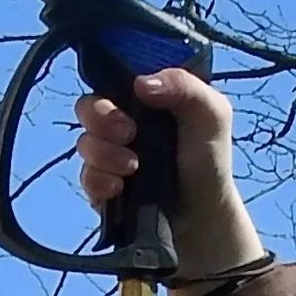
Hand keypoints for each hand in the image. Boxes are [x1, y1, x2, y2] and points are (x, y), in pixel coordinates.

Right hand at [73, 70, 266, 295]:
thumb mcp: (211, 114)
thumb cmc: (209, 160)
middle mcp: (122, 123)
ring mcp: (109, 156)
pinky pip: (85, 177)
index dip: (111, 85)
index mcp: (145, 99)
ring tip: (134, 168)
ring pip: (84, 143)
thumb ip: (185, 86)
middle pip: (87, 107)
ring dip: (105, 154)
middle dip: (102, 118)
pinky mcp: (101, 188)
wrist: (202, 218)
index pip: (111, 78)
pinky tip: (120, 189)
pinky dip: (99, 181)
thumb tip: (140, 83)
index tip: (132, 97)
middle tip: (130, 134)